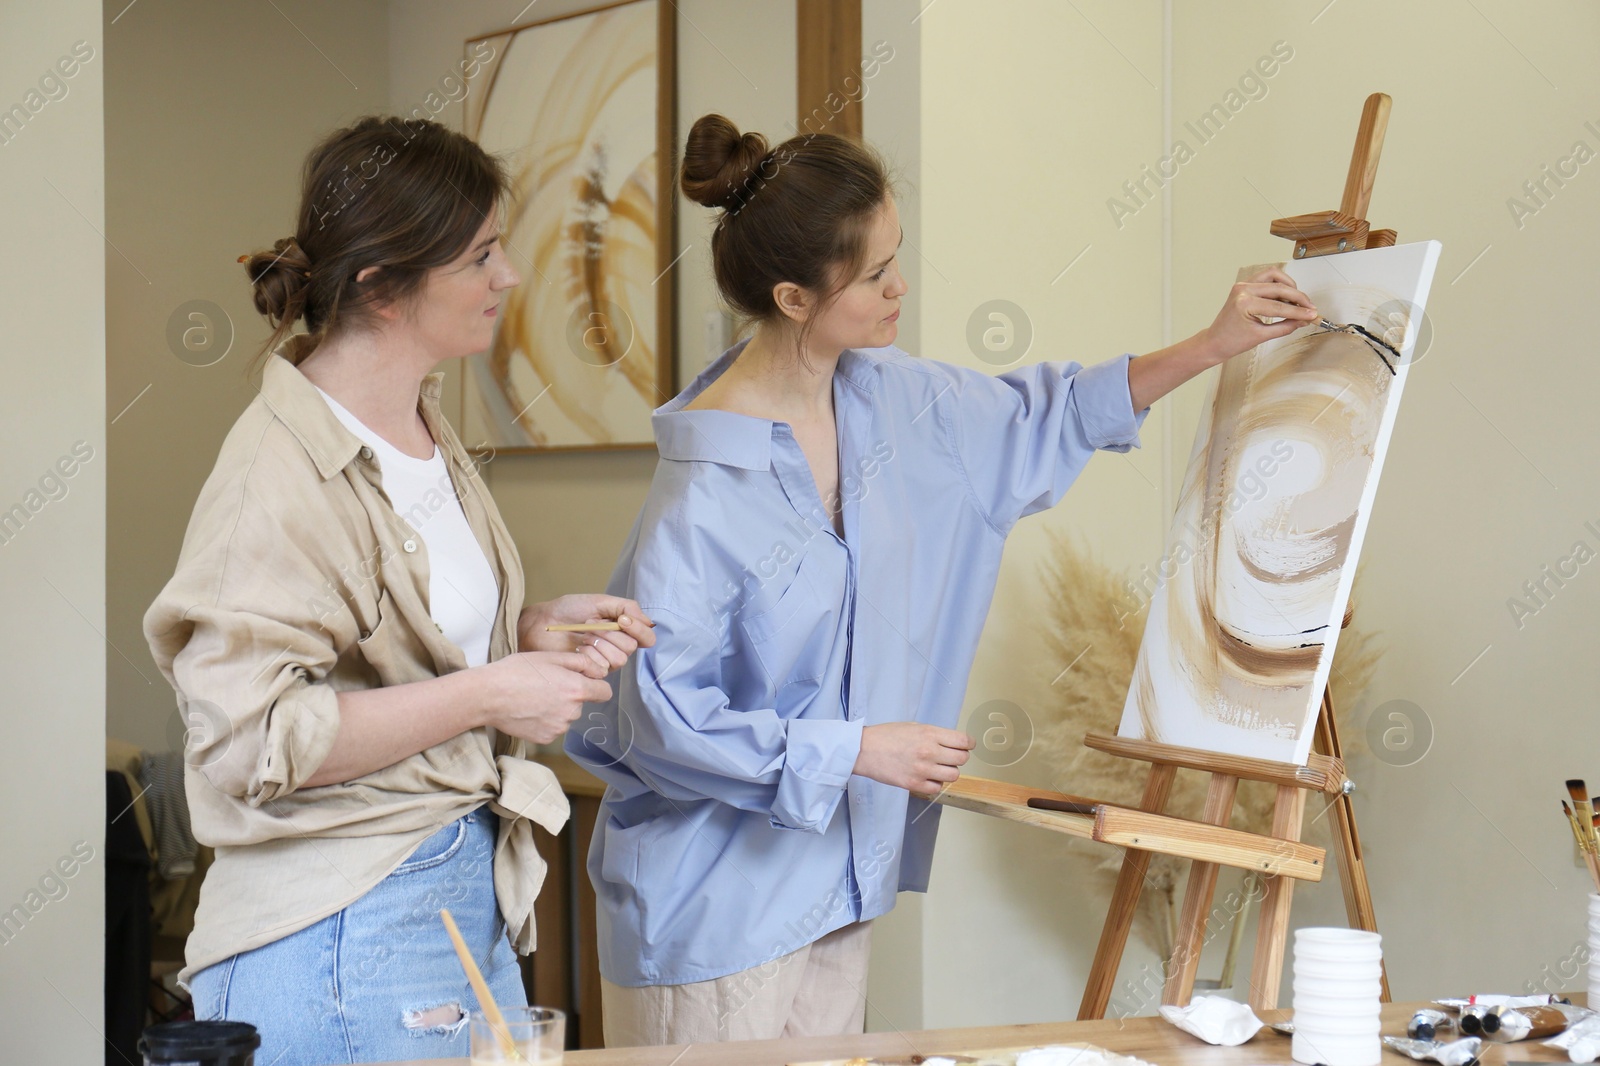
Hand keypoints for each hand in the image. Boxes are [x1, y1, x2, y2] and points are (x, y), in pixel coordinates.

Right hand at [479, 650, 614, 745]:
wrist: (489, 695)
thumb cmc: (518, 671)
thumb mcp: (550, 657)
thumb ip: (580, 662)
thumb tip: (599, 671)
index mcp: (577, 689)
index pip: (604, 692)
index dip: (596, 684)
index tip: (584, 681)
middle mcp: (572, 712)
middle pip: (582, 703)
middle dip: (570, 694)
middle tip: (546, 684)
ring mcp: (559, 728)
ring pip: (567, 716)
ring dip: (557, 708)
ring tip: (534, 697)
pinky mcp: (546, 738)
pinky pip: (553, 727)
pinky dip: (545, 720)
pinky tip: (529, 710)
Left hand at [517, 594, 655, 672]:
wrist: (542, 623)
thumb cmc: (567, 610)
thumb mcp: (599, 601)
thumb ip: (626, 607)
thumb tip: (648, 622)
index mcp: (622, 629)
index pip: (646, 637)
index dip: (639, 630)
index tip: (622, 620)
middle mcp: (617, 646)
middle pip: (631, 647)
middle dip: (611, 634)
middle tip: (591, 625)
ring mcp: (604, 661)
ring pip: (619, 659)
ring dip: (599, 643)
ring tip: (583, 636)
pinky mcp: (591, 673)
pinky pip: (602, 668)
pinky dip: (589, 655)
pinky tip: (577, 649)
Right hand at [853, 722, 974, 795]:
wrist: (864, 750)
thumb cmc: (887, 736)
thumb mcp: (914, 727)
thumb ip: (935, 735)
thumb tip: (954, 743)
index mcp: (930, 734)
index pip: (964, 741)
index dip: (968, 744)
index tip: (966, 746)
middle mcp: (929, 752)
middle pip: (962, 759)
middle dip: (958, 757)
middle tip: (949, 757)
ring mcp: (922, 770)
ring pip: (953, 776)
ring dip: (948, 772)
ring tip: (936, 768)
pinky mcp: (914, 784)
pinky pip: (937, 788)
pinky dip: (935, 784)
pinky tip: (926, 777)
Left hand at [1198, 267, 1318, 364]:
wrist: (1215, 341)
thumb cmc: (1232, 341)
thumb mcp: (1262, 337)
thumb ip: (1286, 327)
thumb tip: (1304, 320)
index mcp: (1245, 304)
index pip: (1279, 306)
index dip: (1299, 311)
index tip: (1313, 315)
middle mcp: (1243, 290)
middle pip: (1279, 288)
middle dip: (1298, 298)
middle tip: (1310, 308)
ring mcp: (1242, 285)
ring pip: (1274, 275)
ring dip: (1289, 286)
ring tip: (1298, 301)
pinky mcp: (1244, 285)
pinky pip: (1266, 277)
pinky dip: (1279, 283)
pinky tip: (1286, 295)